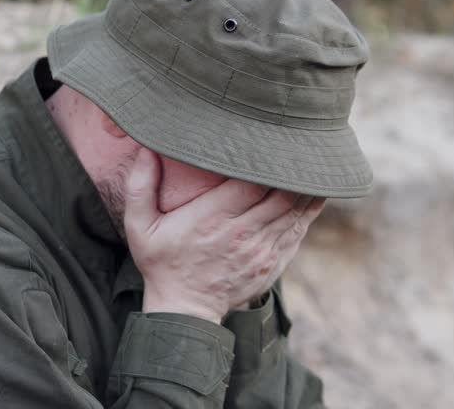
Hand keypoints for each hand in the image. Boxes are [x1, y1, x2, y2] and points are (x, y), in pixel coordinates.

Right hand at [124, 148, 325, 323]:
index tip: (272, 141)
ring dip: (307, 188)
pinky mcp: (272, 263)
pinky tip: (314, 194)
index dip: (268, 160)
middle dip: (293, 170)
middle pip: (283, 192)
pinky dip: (307, 211)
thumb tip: (147, 149)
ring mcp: (261, 250)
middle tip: (299, 147)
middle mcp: (243, 232)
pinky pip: (297, 231)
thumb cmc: (162, 263)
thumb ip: (140, 186)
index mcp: (214, 217)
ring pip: (296, 211)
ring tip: (313, 165)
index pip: (254, 180)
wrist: (184, 311)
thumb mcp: (140, 226)